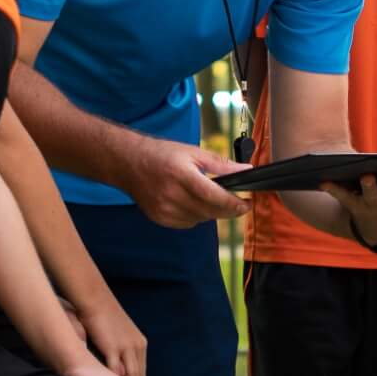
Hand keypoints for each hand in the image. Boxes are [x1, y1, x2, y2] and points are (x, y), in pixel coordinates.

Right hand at [76, 296, 148, 375]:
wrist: (94, 298)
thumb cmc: (100, 314)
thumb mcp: (116, 332)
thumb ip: (118, 348)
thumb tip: (114, 362)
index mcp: (140, 343)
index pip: (141, 370)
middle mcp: (137, 346)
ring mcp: (126, 347)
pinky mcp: (113, 347)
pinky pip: (116, 370)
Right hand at [127, 139, 248, 226]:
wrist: (129, 163)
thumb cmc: (162, 154)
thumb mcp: (193, 152)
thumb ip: (221, 164)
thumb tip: (247, 170)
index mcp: (181, 174)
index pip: (213, 196)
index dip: (233, 204)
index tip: (247, 204)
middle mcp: (171, 194)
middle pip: (209, 211)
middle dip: (228, 210)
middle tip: (239, 204)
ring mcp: (164, 209)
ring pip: (201, 219)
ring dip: (211, 212)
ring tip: (211, 198)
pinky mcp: (160, 218)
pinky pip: (188, 223)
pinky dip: (196, 215)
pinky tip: (192, 202)